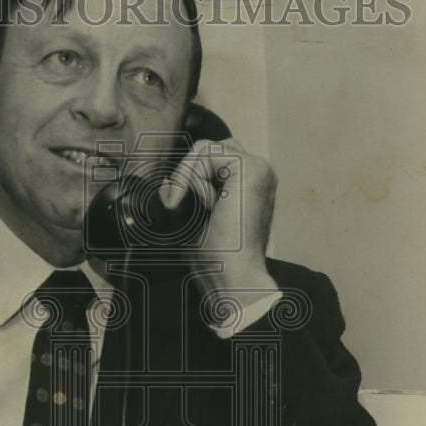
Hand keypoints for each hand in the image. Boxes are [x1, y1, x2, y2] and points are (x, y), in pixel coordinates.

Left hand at [161, 138, 279, 296]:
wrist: (234, 277)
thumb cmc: (216, 259)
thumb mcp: (193, 221)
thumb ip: (184, 198)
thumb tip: (167, 180)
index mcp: (249, 183)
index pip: (210, 159)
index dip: (187, 178)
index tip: (179, 208)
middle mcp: (258, 172)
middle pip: (207, 149)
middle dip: (187, 175)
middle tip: (186, 209)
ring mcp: (257, 168)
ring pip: (204, 149)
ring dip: (189, 178)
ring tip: (201, 210)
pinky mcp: (250, 169)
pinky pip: (206, 153)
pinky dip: (190, 176)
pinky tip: (202, 204)